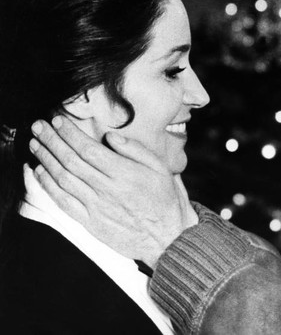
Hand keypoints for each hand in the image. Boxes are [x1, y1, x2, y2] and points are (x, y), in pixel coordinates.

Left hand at [29, 116, 197, 267]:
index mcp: (123, 172)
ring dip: (45, 159)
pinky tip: (40, 173)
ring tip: (35, 144)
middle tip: (38, 126)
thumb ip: (135, 150)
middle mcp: (106, 188)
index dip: (69, 133)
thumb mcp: (161, 168)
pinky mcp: (90, 222)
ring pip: (63, 178)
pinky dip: (48, 185)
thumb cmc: (165, 200)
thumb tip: (111, 136)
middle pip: (71, 160)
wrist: (166, 237)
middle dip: (51, 140)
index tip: (58, 121)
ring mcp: (95, 206)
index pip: (88, 148)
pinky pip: (63, 201)